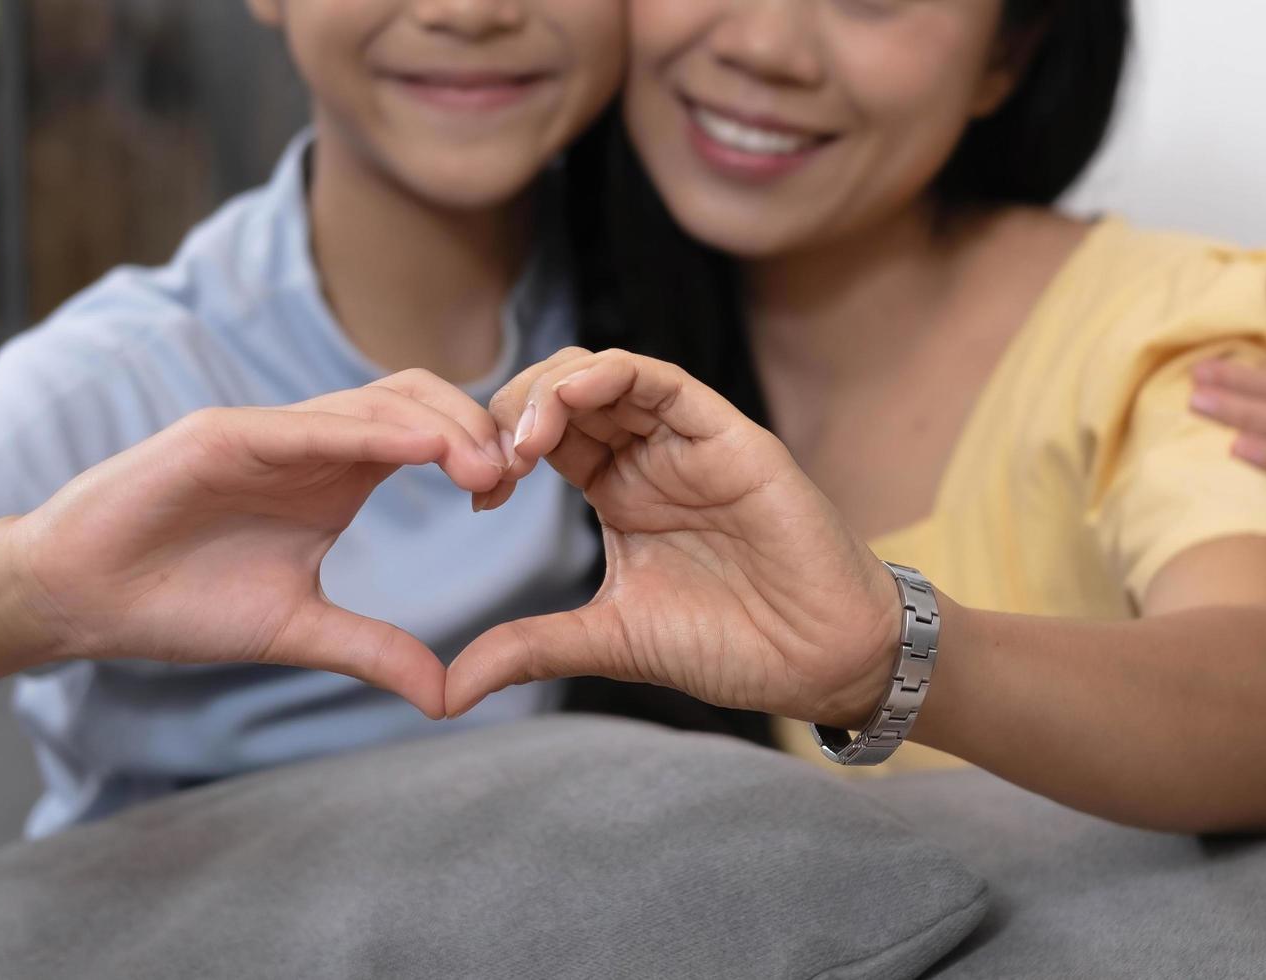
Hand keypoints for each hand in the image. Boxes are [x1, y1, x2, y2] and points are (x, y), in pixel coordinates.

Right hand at [5, 370, 508, 718]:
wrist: (80, 598)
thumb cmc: (178, 602)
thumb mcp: (296, 630)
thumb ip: (373, 650)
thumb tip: (448, 696)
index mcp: (335, 475)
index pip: (423, 435)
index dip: (474, 452)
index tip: (510, 496)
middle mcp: (308, 442)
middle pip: (413, 399)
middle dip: (472, 427)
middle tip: (511, 478)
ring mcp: (264, 432)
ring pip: (370, 401)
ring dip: (436, 425)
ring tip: (483, 468)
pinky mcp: (218, 436)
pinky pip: (304, 424)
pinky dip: (365, 431)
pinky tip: (418, 448)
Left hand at [451, 348, 901, 724]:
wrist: (819, 660)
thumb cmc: (731, 646)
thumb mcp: (610, 642)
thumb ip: (532, 649)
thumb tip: (446, 693)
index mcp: (617, 491)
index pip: (544, 435)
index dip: (498, 447)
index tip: (479, 494)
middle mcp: (649, 455)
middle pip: (563, 392)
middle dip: (514, 412)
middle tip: (493, 463)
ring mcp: (687, 440)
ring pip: (605, 373)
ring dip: (553, 390)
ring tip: (524, 439)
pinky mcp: (727, 435)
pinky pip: (662, 380)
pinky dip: (611, 375)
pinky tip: (572, 396)